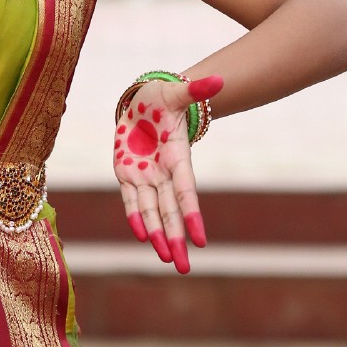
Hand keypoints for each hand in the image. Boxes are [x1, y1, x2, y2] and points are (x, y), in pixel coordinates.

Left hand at [113, 74, 222, 273]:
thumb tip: (219, 79)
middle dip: (176, 239)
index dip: (191, 215)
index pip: (186, 192)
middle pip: (170, 212)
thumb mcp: (177, 91)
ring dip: (158, 235)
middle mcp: (163, 172)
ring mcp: (145, 176)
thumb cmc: (162, 98)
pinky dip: (135, 218)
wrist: (142, 101)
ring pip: (151, 211)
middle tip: (183, 267)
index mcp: (178, 157)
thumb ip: (196, 90)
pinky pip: (131, 201)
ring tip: (166, 258)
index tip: (200, 240)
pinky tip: (143, 237)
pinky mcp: (127, 175)